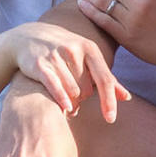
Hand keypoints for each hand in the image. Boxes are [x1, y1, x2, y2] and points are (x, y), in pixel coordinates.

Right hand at [0, 21, 123, 121]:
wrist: (28, 37)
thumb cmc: (64, 52)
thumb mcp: (87, 58)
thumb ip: (106, 78)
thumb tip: (126, 98)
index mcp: (90, 48)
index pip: (105, 79)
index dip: (109, 100)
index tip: (111, 119)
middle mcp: (74, 50)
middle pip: (87, 89)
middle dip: (83, 98)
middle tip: (76, 97)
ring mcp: (56, 56)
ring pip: (72, 91)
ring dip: (72, 102)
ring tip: (68, 102)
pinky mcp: (40, 64)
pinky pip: (54, 87)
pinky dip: (61, 99)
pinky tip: (66, 108)